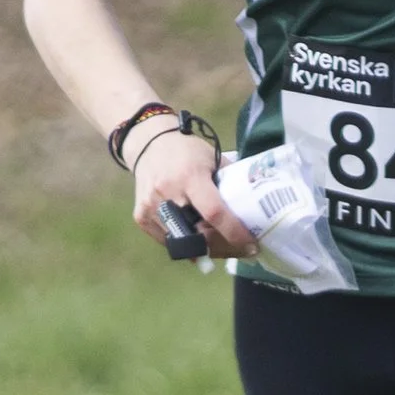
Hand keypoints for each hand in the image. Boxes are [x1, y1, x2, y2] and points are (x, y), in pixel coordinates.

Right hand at [130, 127, 257, 259]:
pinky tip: (200, 240)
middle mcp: (167, 194)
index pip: (214, 212)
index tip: (252, 244)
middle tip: (242, 249)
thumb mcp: (213, 159)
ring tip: (224, 245)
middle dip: (223, 247)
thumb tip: (254, 207)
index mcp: (189, 177)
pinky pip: (167, 241)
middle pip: (198, 234)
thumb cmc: (188, 151)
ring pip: (183, 243)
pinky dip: (186, 244)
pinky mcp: (141, 217)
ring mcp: (150, 207)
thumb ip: (230, 182)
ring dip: (206, 249)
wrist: (149, 145)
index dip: (234, 232)